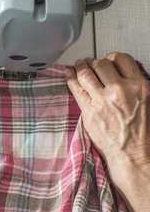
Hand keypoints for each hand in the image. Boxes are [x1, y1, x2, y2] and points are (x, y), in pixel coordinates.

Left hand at [66, 53, 149, 192]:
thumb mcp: (148, 101)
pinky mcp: (88, 110)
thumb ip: (136, 85)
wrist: (133, 154)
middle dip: (94, 62)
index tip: (107, 60)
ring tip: (78, 65)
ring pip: (86, 73)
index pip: (121, 59)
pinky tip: (69, 75)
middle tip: (90, 63)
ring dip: (80, 66)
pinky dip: (71, 78)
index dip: (112, 57)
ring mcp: (102, 99)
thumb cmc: (143, 132)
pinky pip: (76, 88)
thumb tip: (122, 74)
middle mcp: (120, 89)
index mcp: (138, 85)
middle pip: (101, 64)